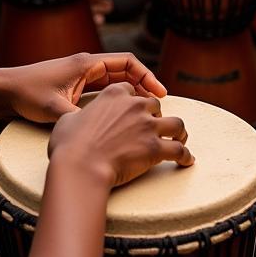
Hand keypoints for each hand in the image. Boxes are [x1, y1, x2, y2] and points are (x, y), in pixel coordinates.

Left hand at [6, 51, 166, 123]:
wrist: (6, 90)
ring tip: (147, 109)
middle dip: (144, 85)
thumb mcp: (56, 109)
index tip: (160, 94)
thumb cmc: (28, 94)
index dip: (147, 77)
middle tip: (159, 105)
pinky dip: (119, 96)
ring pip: (116, 79)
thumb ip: (82, 118)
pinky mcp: (76, 84)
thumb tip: (106, 132)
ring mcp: (82, 75)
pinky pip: (105, 87)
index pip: (127, 63)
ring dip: (132, 91)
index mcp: (86, 64)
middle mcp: (86, 66)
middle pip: (126, 70)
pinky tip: (125, 111)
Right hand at [48, 83, 192, 188]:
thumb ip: (79, 114)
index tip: (136, 110)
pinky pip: (179, 150)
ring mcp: (148, 126)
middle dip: (157, 116)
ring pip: (176, 124)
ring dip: (179, 132)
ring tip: (180, 139)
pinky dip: (185, 156)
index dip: (135, 101)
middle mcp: (134, 106)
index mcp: (114, 94)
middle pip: (156, 106)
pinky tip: (187, 161)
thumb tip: (77, 120)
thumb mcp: (68, 119)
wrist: (81, 166)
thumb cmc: (70, 145)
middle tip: (155, 128)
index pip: (133, 91)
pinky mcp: (156, 148)